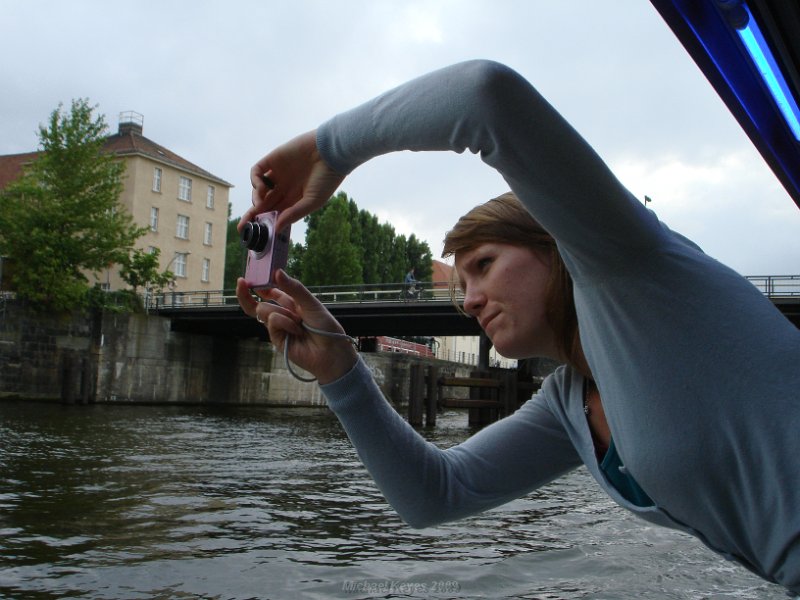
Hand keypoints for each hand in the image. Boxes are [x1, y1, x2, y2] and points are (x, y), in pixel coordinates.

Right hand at [235, 270, 357, 384]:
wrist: (331, 351)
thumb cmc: (325, 326)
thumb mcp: (311, 303)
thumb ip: (294, 288)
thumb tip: (277, 272)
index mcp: (291, 303)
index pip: (270, 293)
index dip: (259, 285)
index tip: (250, 277)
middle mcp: (282, 315)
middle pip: (257, 304)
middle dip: (247, 293)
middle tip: (242, 282)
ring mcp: (278, 328)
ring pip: (263, 311)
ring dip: (281, 312)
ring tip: (298, 321)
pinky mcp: (276, 339)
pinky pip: (272, 322)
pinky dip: (284, 322)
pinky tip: (296, 329)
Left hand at [239, 130, 345, 233]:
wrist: (331, 152)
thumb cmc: (327, 179)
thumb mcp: (312, 201)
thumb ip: (293, 214)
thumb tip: (276, 229)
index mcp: (295, 199)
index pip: (275, 212)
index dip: (265, 222)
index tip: (254, 233)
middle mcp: (285, 187)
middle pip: (264, 203)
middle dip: (253, 214)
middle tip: (246, 224)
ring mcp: (278, 174)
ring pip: (259, 189)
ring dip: (256, 198)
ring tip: (260, 203)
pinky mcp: (273, 160)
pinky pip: (257, 171)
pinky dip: (255, 180)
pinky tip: (261, 187)